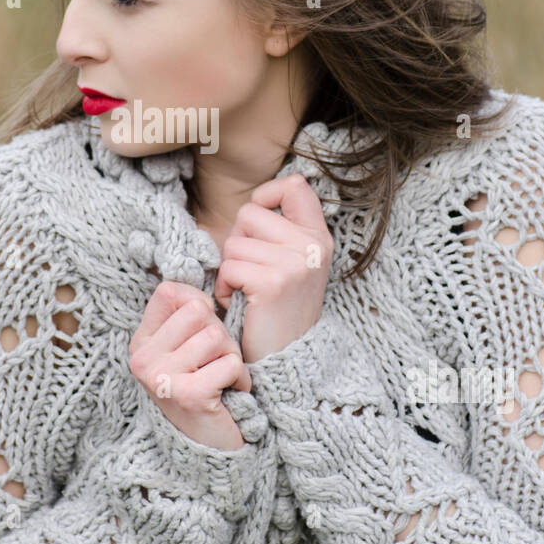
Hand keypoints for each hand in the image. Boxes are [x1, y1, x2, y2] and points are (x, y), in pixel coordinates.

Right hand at [129, 280, 251, 450]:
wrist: (210, 447)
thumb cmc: (206, 387)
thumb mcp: (188, 348)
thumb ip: (188, 315)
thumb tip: (198, 269)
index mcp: (141, 341)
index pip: (170, 291)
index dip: (199, 304)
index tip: (202, 333)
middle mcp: (143, 358)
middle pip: (199, 311)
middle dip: (220, 334)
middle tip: (216, 362)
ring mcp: (161, 377)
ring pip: (217, 336)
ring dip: (232, 358)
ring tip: (222, 379)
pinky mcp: (187, 394)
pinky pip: (230, 364)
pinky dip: (239, 379)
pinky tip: (228, 395)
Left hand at [213, 173, 333, 363]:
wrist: (287, 358)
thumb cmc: (278, 309)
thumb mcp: (292, 263)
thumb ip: (280, 231)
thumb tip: (256, 200)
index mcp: (318, 237)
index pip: (295, 186)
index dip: (267, 194)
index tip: (259, 219)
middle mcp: (313, 246)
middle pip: (249, 213)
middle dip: (237, 241)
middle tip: (250, 272)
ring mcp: (296, 263)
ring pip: (233, 243)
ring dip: (229, 269)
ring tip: (247, 292)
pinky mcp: (274, 282)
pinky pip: (229, 267)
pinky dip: (225, 288)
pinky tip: (241, 304)